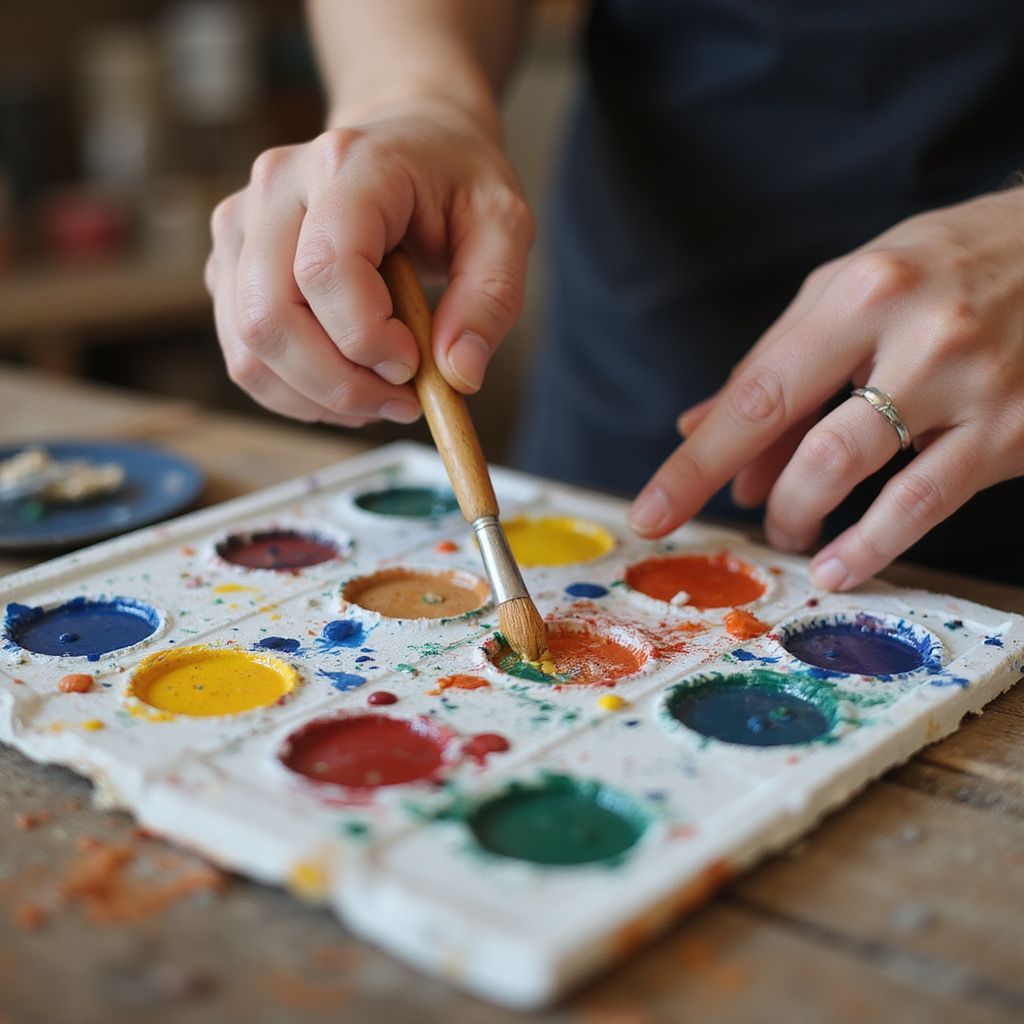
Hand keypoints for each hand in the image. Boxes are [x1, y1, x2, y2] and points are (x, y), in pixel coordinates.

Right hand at [206, 106, 532, 426]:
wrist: (410, 143)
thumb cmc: (455, 182)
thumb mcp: (504, 225)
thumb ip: (491, 298)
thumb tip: (459, 375)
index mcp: (348, 164)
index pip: (325, 269)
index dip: (367, 338)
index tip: (416, 364)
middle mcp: (275, 188)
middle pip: (270, 318)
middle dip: (339, 385)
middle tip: (403, 401)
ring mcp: (242, 227)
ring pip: (248, 348)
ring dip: (317, 399)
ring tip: (380, 397)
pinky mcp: (231, 266)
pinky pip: (244, 357)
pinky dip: (296, 393)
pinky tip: (347, 384)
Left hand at [628, 188, 1023, 588]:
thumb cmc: (946, 267)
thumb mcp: (851, 291)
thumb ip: (774, 363)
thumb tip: (699, 433)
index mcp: (862, 291)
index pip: (756, 395)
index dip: (696, 464)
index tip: (652, 514)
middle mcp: (919, 335)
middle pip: (806, 447)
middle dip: (765, 501)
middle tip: (758, 520)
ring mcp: (974, 386)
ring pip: (858, 476)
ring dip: (805, 518)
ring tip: (795, 536)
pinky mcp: (1016, 430)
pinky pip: (927, 504)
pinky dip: (872, 545)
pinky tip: (840, 566)